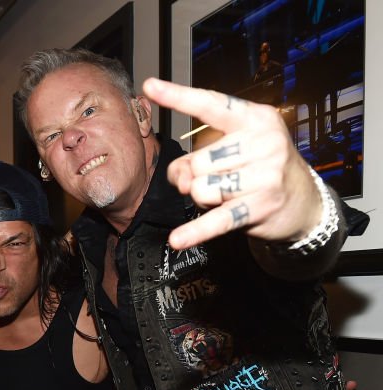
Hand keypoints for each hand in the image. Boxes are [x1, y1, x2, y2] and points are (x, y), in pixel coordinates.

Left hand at [142, 78, 322, 250]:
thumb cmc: (259, 168)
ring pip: (201, 189)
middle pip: (198, 161)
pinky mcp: (261, 207)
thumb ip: (196, 158)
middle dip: (196, 176)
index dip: (178, 97)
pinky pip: (216, 220)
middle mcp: (264, 141)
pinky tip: (178, 240)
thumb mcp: (232, 152)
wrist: (302, 199)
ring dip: (203, 198)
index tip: (149, 86)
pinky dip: (195, 231)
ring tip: (227, 195)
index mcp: (255, 118)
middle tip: (219, 178)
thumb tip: (180, 179)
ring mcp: (265, 175)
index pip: (210, 104)